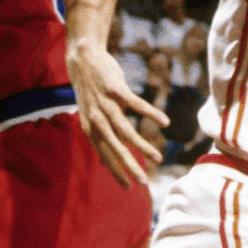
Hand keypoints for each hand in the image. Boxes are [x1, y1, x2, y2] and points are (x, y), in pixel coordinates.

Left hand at [67, 37, 170, 188]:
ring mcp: (106, 104)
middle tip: (144, 182)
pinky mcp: (116, 89)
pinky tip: (164, 123)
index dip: (117, 172)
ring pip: (126, 130)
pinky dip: (151, 114)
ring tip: (158, 158)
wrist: (83, 59)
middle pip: (115, 148)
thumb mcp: (89, 115)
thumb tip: (104, 163)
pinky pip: (136, 104)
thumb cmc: (90, 90)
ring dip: (143, 146)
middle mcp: (96, 119)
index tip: (130, 188)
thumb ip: (98, 138)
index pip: (105, 156)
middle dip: (130, 166)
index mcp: (90, 128)